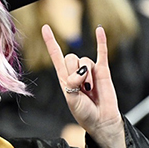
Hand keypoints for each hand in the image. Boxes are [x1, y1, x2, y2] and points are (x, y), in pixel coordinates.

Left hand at [43, 25, 128, 147]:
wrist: (102, 120)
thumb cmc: (84, 113)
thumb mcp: (72, 100)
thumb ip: (72, 84)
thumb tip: (81, 71)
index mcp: (64, 78)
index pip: (56, 56)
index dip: (51, 42)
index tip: (45, 27)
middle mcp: (75, 71)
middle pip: (71, 56)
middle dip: (75, 70)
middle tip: (81, 86)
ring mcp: (90, 70)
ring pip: (85, 59)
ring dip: (88, 74)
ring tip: (91, 88)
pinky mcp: (103, 71)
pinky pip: (102, 52)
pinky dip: (101, 41)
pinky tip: (99, 30)